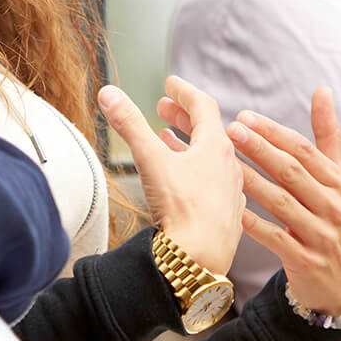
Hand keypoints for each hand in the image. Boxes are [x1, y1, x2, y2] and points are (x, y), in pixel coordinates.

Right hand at [98, 75, 243, 273]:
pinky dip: (198, 172)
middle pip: (208, 131)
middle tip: (163, 108)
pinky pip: (215, 183)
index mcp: (215, 146)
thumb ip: (129, 124)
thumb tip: (109, 92)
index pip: (202, 106)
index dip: (184, 91)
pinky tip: (187, 179)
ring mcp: (231, 191)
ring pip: (212, 158)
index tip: (170, 83)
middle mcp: (229, 165)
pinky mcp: (227, 214)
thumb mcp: (150, 158)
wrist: (200, 257)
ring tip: (168, 139)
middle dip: (182, 116)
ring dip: (189, 144)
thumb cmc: (181, 206)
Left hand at [219, 88, 340, 315]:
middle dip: (259, 149)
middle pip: (292, 172)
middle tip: (228, 130)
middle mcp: (334, 207)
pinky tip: (229, 209)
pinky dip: (253, 222)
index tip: (243, 116)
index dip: (273, 132)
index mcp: (339, 183)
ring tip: (221, 163)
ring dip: (251, 180)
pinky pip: (276, 238)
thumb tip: (322, 89)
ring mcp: (322, 235)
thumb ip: (327, 137)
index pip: (304, 151)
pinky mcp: (307, 261)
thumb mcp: (337, 181)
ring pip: (281, 202)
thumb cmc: (332, 220)